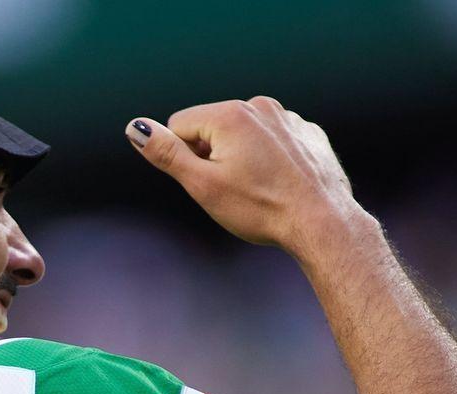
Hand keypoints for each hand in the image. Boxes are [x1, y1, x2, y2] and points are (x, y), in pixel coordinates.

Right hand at [126, 97, 365, 252]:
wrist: (322, 223)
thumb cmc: (260, 208)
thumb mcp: (203, 185)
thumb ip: (166, 154)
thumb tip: (134, 128)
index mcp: (229, 114)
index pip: (180, 125)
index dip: (185, 159)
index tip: (210, 182)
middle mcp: (260, 106)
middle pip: (213, 128)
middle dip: (215, 156)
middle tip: (236, 190)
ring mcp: (289, 119)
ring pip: (246, 136)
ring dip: (243, 158)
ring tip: (262, 190)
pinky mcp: (308, 134)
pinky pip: (276, 141)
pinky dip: (273, 159)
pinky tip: (283, 184)